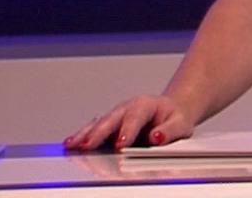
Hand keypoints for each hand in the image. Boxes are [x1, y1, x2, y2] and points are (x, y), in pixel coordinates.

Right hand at [64, 95, 194, 151]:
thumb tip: (156, 136)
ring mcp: (115, 116)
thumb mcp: (180, 124)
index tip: (121, 144)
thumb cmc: (174, 118)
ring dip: (84, 135)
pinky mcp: (108, 125)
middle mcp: (126, 108)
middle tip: (88, 146)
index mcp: (145, 105)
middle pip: (110, 120)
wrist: (171, 112)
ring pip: (97, 124)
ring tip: (71, 145)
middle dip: (98, 133)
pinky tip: (70, 144)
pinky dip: (81, 136)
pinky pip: (92, 129)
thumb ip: (169, 131)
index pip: (135, 117)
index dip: (127, 131)